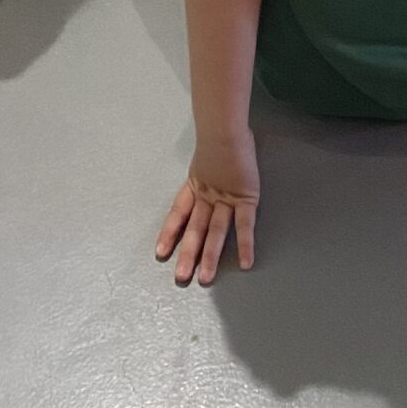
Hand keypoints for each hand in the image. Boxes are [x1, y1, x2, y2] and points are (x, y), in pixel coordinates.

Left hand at [156, 133, 260, 285]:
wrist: (226, 128)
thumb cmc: (220, 133)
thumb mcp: (206, 151)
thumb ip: (206, 162)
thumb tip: (206, 157)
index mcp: (196, 184)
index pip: (178, 212)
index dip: (170, 232)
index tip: (160, 252)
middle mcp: (208, 195)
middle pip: (196, 228)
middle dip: (188, 253)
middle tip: (180, 277)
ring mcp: (226, 198)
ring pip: (216, 231)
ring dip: (210, 256)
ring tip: (205, 279)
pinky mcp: (246, 197)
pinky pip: (245, 224)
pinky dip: (245, 244)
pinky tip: (245, 262)